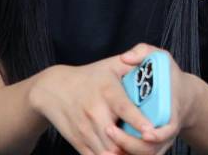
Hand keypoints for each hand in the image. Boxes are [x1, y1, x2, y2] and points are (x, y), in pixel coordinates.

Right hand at [27, 51, 157, 154]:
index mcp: (107, 91)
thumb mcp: (111, 64)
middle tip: (150, 146)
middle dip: (133, 146)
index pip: (124, 108)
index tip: (151, 130)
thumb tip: (153, 62)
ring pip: (106, 152)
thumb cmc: (90, 77)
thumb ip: (134, 62)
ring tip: (139, 152)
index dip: (138, 121)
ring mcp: (84, 129)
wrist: (53, 89)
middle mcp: (94, 112)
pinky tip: (121, 154)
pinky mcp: (78, 142)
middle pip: (115, 138)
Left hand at [102, 44, 197, 154]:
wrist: (181, 97)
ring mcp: (160, 142)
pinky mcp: (152, 149)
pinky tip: (104, 151)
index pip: (168, 128)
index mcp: (172, 110)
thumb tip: (126, 57)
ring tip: (103, 144)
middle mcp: (167, 130)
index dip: (157, 134)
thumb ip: (144, 52)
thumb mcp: (161, 59)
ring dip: (124, 152)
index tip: (145, 133)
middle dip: (130, 143)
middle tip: (109, 131)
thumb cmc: (169, 77)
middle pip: (151, 148)